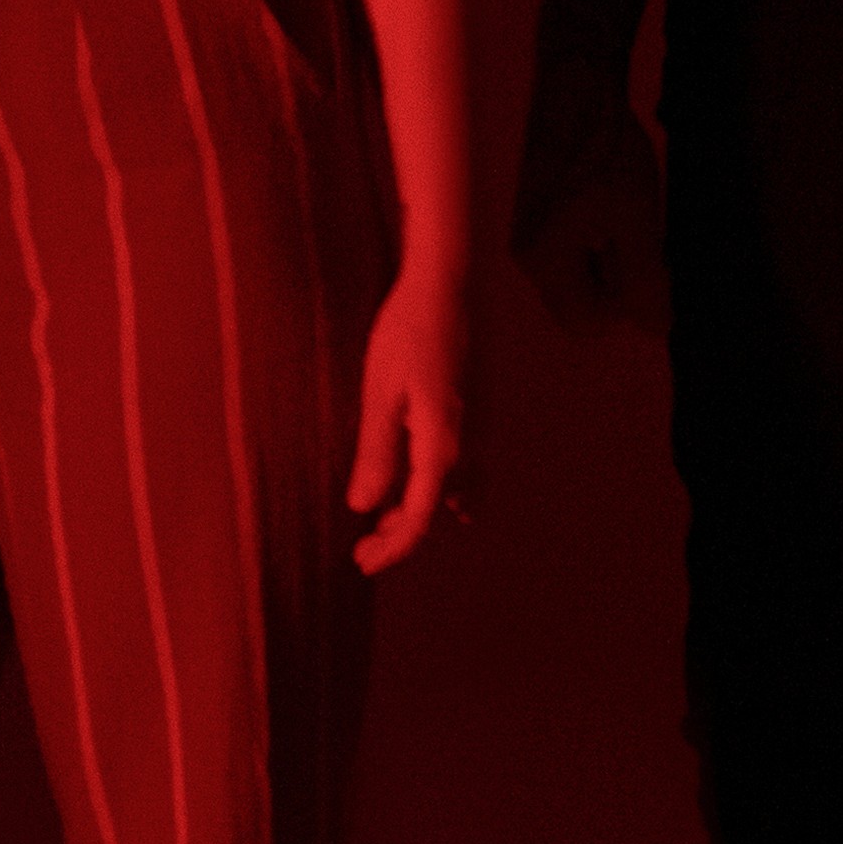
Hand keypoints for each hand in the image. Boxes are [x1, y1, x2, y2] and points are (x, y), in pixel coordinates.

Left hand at [348, 270, 472, 571]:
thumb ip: (376, 454)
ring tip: (386, 517)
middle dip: (403, 533)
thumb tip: (365, 507)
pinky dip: (441, 485)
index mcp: (442, 445)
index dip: (392, 547)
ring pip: (460, 489)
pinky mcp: (480, 408)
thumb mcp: (380, 394)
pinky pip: (467, 465)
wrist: (453, 282)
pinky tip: (416, 476)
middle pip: (442, 509)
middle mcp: (471, 443)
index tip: (361, 561)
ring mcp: (481, 425)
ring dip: (425, 509)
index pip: (420, 518)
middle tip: (362, 548)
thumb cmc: (408, 332)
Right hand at [519, 118, 670, 336]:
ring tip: (634, 214)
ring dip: (612, 254)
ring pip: (578, 269)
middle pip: (579, 298)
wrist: (576, 84)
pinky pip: (571, 243)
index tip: (655, 270)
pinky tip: (619, 199)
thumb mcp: (636, 221)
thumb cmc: (606, 153)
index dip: (627, 307)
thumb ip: (644, 280)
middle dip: (619, 280)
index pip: (585, 323)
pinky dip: (600, 232)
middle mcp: (524, 253)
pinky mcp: (535, 207)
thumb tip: (657, 331)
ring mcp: (527, 229)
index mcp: (542, 262)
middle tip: (648, 237)